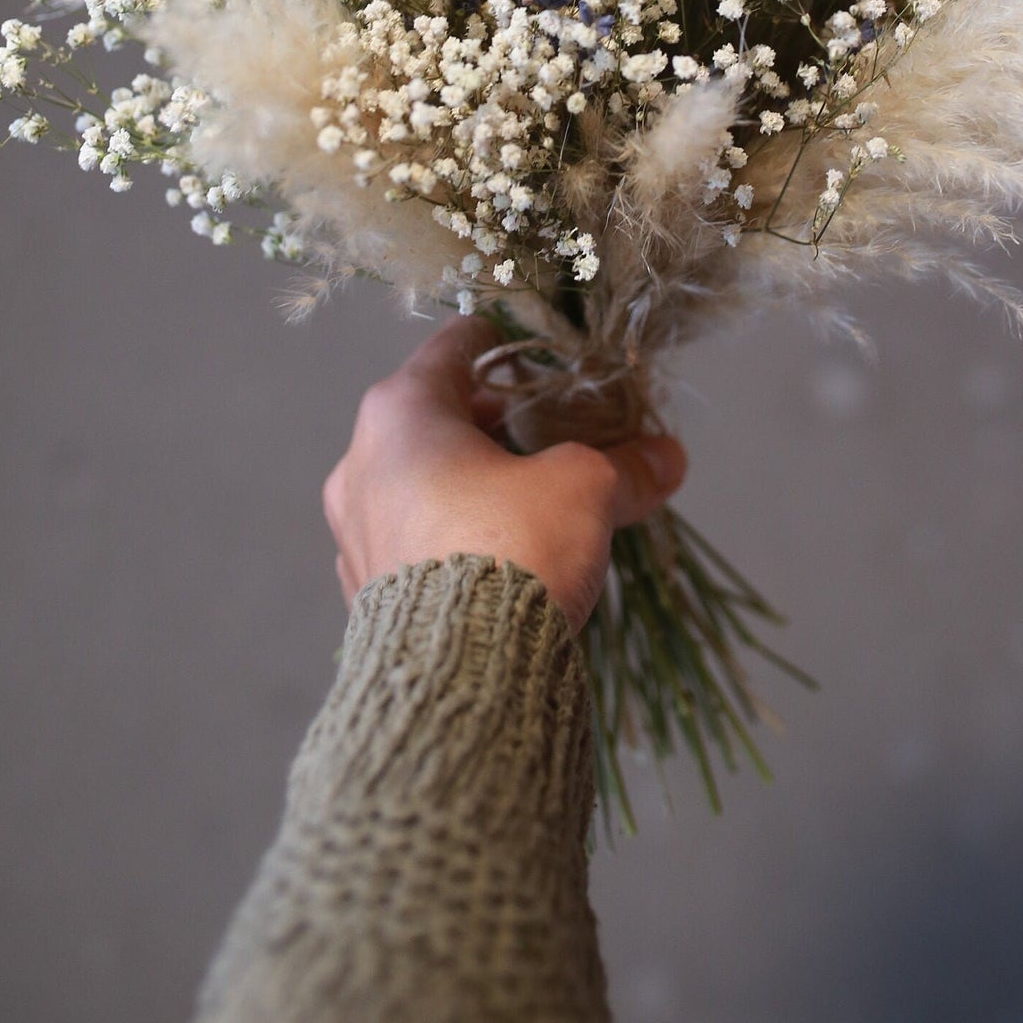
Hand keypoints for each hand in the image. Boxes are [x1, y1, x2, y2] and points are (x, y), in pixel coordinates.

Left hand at [322, 313, 686, 633]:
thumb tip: (668, 458)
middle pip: (439, 415)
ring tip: (539, 503)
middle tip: (559, 439)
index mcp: (399, 411)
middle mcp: (361, 462)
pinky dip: (457, 537)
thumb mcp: (584, 488)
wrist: (459, 679)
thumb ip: (624, 464)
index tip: (553, 362)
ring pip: (424, 483)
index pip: (457, 343)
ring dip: (478, 483)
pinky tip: (505, 559)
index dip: (513, 345)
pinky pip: (417, 543)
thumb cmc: (510, 547)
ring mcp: (354, 533)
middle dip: (502, 425)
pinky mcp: (364, 595)